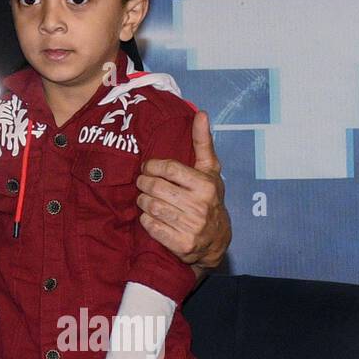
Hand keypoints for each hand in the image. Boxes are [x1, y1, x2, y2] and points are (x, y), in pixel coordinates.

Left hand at [136, 111, 231, 271]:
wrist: (216, 240)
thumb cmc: (209, 199)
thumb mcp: (210, 171)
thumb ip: (203, 143)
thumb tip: (201, 113)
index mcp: (206, 185)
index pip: (169, 169)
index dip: (153, 166)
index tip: (148, 167)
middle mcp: (200, 206)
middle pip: (157, 187)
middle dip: (144, 183)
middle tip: (142, 182)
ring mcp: (191, 227)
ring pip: (151, 206)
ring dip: (142, 201)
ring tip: (144, 198)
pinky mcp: (181, 244)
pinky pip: (151, 226)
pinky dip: (146, 220)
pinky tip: (149, 216)